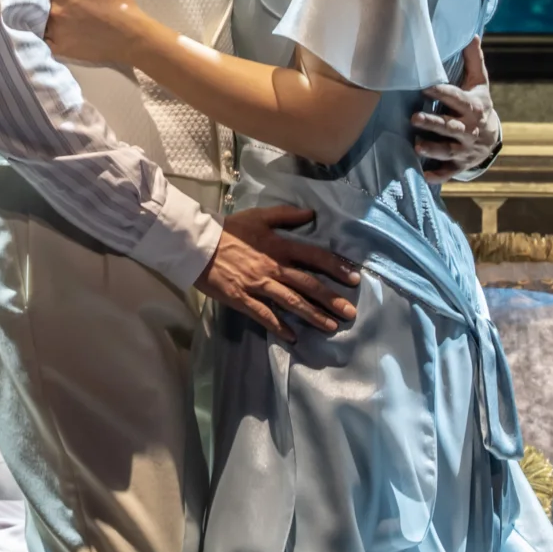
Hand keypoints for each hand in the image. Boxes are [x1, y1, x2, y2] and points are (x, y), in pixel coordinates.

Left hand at [44, 0, 151, 67]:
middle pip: (37, 0)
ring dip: (38, 15)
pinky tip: (44, 31)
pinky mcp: (57, 47)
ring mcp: (53, 30)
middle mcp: (53, 10)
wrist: (130, 37)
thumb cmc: (118, 4)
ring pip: (36, 18)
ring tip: (48, 14)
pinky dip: (39, 34)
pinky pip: (40, 39)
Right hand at [194, 204, 360, 342]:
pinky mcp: (243, 299)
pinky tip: (293, 337)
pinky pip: (265, 315)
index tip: (354, 279)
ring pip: (292, 302)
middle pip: (308, 284)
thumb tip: (311, 214)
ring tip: (331, 327)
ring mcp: (259, 285)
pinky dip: (279, 327)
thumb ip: (286, 215)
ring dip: (313, 316)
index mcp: (279, 246)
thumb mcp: (259, 216)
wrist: (198, 244)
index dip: (336, 268)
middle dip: (331, 299)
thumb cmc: (229, 229)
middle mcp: (274, 268)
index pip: (314, 257)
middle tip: (350, 313)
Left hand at [415, 38, 502, 179]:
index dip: (442, 92)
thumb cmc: (479, 104)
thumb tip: (472, 35)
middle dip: (434, 123)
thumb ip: (474, 61)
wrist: (492, 137)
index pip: (456, 99)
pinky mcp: (460, 164)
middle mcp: (469, 129)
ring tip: (417, 146)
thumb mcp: (480, 83)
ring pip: (448, 150)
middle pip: (450, 127)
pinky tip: (425, 175)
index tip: (425, 86)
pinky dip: (438, 175)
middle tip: (415, 118)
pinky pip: (449, 171)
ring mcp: (465, 148)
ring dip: (433, 149)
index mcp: (473, 107)